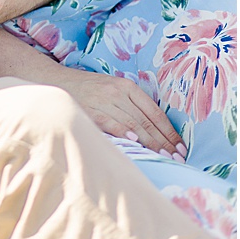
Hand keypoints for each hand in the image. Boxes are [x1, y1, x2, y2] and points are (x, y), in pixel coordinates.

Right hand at [51, 65, 186, 160]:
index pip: (155, 113)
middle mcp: (117, 92)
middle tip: (178, 157)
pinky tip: (136, 142)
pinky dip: (125, 133)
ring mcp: (103, 100)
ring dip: (151, 142)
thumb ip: (132, 106)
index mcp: (127, 86)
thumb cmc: (89, 89)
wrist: (57, 81)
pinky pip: (112, 123)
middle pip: (147, 121)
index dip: (170, 132)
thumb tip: (157, 133)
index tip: (181, 147)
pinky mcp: (90, 109)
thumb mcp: (113, 90)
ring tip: (164, 156)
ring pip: (134, 124)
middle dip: (165, 141)